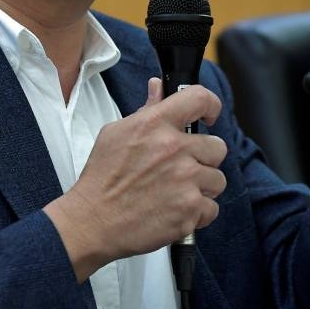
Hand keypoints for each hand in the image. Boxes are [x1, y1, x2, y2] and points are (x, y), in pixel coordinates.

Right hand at [45, 78, 227, 281]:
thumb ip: (146, 110)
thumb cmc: (102, 178)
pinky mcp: (189, 211)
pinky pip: (211, 209)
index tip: (209, 117)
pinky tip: (175, 211)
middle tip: (183, 168)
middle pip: (217, 147)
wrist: (92, 221)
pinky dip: (197, 214)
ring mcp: (185, 181)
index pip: (200, 99)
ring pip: (217, 180)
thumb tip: (158, 87)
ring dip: (202, 187)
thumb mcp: (116, 133)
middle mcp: (174, 149)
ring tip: (177, 192)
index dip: (211, 106)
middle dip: (204, 158)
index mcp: (155, 124)